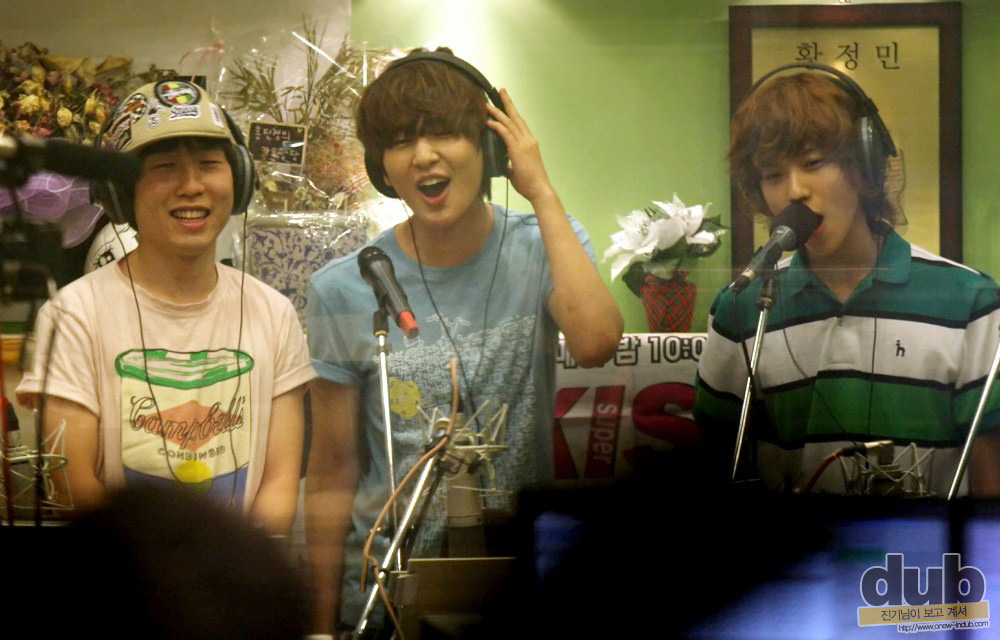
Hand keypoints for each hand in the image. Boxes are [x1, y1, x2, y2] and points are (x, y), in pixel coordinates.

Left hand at [486, 88, 556, 204]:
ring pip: (509, 122)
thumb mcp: (517, 171)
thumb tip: (505, 166)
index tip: (505, 103)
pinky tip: (488, 121)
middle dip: (507, 103)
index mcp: (529, 143)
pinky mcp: (518, 149)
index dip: (512, 112)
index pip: (520, 123)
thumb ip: (510, 165)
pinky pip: (505, 133)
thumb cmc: (529, 183)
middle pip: (516, 117)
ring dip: (497, 112)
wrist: (539, 189)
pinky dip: (496, 126)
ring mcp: (524, 143)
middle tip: (500, 91)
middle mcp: (528, 139)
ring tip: (487, 104)